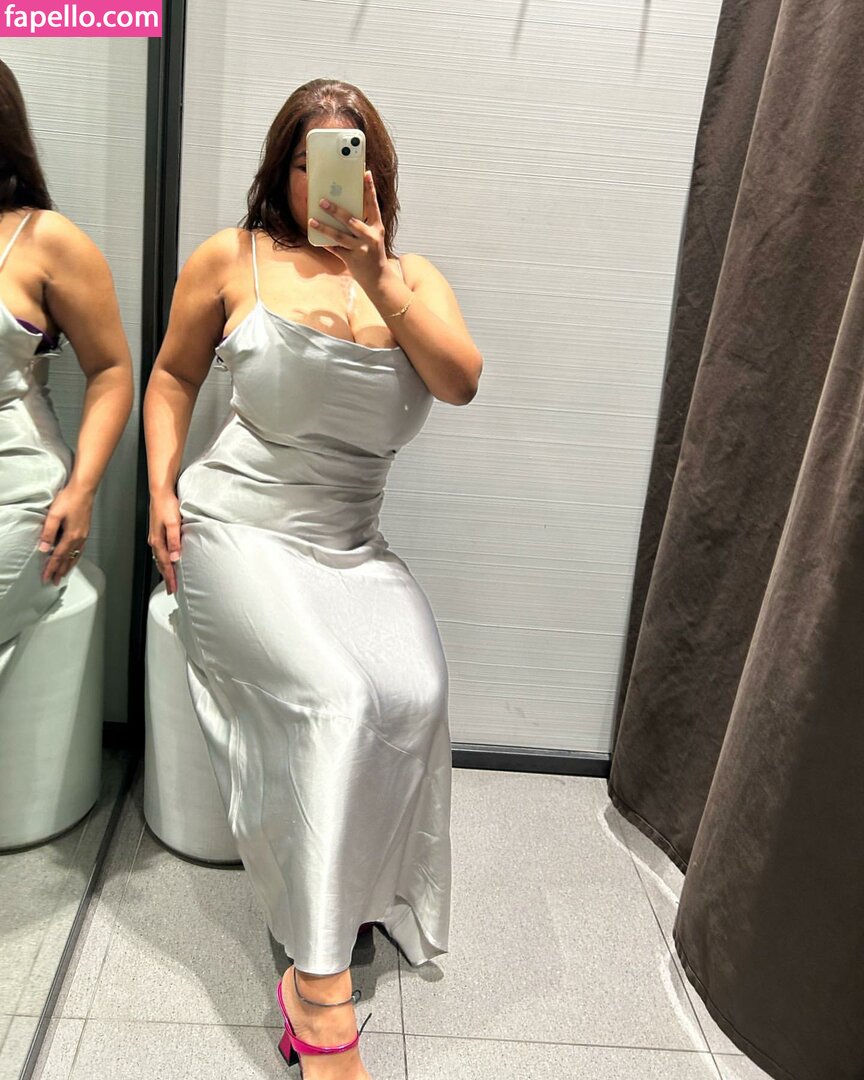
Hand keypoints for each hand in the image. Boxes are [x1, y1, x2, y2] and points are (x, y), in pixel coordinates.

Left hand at [38, 483, 93, 584]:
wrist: (84, 490)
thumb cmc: (69, 499)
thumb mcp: (54, 515)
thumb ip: (48, 532)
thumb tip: (43, 548)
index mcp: (71, 536)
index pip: (58, 557)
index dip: (51, 568)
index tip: (46, 577)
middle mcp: (79, 538)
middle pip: (68, 559)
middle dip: (60, 571)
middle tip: (55, 581)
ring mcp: (84, 536)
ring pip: (75, 556)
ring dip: (68, 567)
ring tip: (63, 574)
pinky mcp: (85, 531)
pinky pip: (80, 550)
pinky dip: (75, 558)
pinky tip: (74, 558)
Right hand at [148, 492, 182, 594]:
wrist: (161, 493)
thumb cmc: (166, 505)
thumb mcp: (173, 524)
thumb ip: (174, 541)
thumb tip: (175, 557)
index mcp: (158, 541)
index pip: (165, 564)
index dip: (169, 577)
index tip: (173, 588)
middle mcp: (155, 541)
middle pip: (161, 563)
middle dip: (166, 577)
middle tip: (172, 589)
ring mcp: (156, 537)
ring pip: (160, 558)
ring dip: (165, 569)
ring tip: (170, 578)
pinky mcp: (159, 532)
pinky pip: (161, 551)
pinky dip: (165, 559)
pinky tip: (169, 559)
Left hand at [309, 170, 387, 284]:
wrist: (378, 279)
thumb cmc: (372, 254)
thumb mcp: (372, 237)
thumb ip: (361, 224)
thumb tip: (341, 211)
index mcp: (377, 227)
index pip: (373, 205)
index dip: (369, 188)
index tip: (365, 173)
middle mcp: (370, 237)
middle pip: (351, 220)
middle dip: (336, 210)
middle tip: (322, 200)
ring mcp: (361, 249)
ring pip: (339, 236)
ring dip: (324, 227)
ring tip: (312, 219)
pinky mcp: (352, 260)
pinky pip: (335, 249)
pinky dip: (326, 243)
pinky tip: (316, 238)